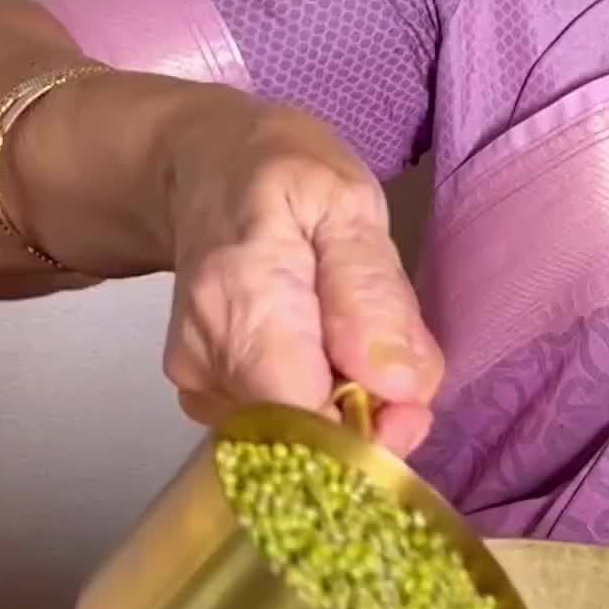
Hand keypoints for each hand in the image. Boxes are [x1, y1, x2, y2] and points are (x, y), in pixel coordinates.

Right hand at [161, 90, 442, 454]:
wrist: (204, 167)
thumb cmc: (282, 173)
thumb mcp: (347, 201)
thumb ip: (374, 293)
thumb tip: (397, 387)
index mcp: (243, 301)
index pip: (302, 420)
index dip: (366, 435)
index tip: (410, 405)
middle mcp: (206, 357)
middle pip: (300, 442)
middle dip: (365, 423)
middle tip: (400, 366)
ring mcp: (198, 382)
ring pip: (291, 440)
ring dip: (346, 412)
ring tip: (357, 339)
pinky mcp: (204, 395)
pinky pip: (277, 426)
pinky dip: (317, 404)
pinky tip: (328, 355)